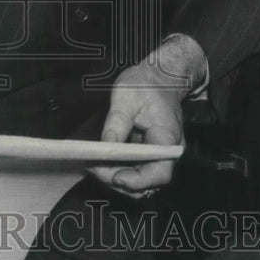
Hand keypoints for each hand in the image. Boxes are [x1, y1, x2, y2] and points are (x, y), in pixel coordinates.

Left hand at [89, 35, 202, 195]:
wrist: (160, 76)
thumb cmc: (146, 84)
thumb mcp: (127, 97)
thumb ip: (116, 123)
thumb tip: (105, 146)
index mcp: (167, 139)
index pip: (159, 172)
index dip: (137, 180)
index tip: (115, 177)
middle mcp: (166, 153)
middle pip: (147, 182)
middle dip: (119, 180)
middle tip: (92, 168)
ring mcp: (157, 154)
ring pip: (139, 180)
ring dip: (115, 177)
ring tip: (92, 165)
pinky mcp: (148, 153)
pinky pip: (134, 169)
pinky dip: (117, 169)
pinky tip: (99, 160)